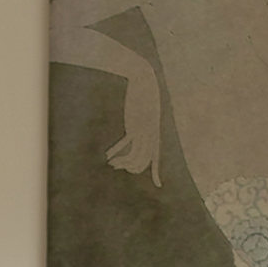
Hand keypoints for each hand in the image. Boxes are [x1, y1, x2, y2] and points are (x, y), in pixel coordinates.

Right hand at [104, 70, 161, 186]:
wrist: (144, 80)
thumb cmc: (145, 95)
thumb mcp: (147, 111)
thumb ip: (144, 122)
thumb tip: (138, 130)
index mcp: (155, 134)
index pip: (156, 157)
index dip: (157, 173)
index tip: (159, 185)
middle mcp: (151, 135)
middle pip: (143, 161)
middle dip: (130, 168)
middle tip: (118, 166)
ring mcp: (144, 131)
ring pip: (135, 156)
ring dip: (122, 162)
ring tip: (112, 163)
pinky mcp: (135, 124)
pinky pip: (126, 144)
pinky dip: (117, 151)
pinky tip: (108, 154)